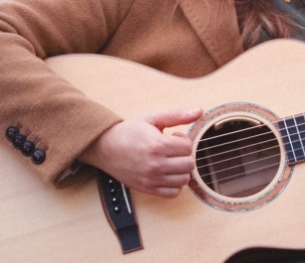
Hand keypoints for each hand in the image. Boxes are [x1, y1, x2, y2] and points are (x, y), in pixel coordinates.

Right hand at [79, 107, 201, 197]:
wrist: (105, 147)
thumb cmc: (129, 132)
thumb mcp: (153, 119)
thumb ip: (178, 115)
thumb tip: (199, 111)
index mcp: (157, 145)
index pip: (188, 147)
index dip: (183, 140)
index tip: (173, 137)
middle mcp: (155, 164)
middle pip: (189, 164)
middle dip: (184, 155)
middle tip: (172, 149)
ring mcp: (152, 179)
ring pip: (184, 179)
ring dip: (181, 169)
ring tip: (170, 160)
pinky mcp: (148, 189)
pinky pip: (173, 193)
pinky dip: (175, 184)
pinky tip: (167, 173)